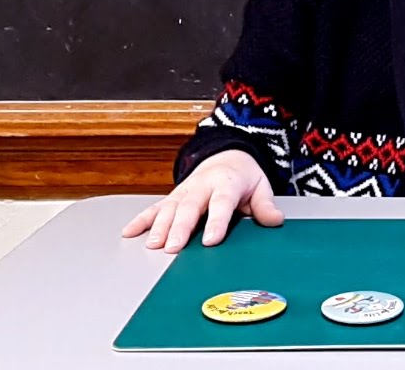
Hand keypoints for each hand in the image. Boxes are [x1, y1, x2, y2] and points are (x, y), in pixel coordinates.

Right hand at [121, 149, 284, 252]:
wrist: (226, 155)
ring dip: (159, 227)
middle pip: (189, 208)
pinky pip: (155, 208)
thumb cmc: (243, 176)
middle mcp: (202, 186)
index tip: (211, 241)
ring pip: (169, 209)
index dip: (216, 222)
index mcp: (226, 184)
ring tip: (153, 245)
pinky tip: (130, 233)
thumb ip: (265, 205)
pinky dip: (141, 220)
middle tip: (173, 248)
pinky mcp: (172, 197)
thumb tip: (275, 220)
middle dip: (180, 228)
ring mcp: (184, 191)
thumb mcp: (261, 186)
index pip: (221, 204)